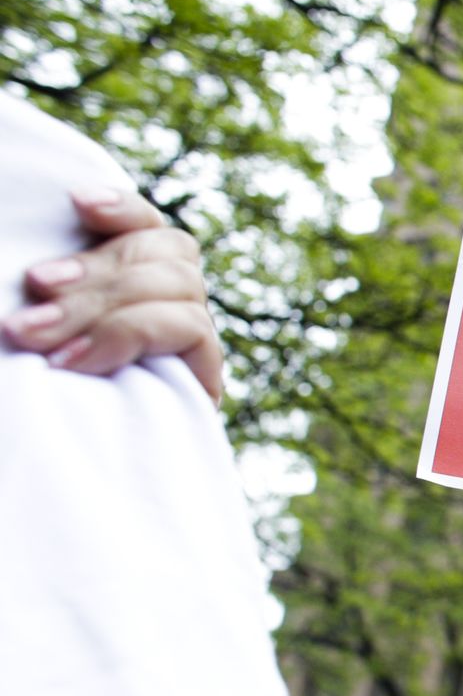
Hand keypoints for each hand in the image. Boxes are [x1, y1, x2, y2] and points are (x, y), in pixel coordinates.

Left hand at [3, 188, 221, 400]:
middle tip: (29, 298)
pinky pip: (188, 328)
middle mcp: (172, 307)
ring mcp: (190, 344)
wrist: (61, 492)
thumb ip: (51, 301)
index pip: (151, 229)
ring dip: (103, 305)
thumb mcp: (38, 337)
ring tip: (37, 340)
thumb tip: (30, 272)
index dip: (124, 209)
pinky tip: (77, 364)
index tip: (76, 203)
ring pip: (180, 283)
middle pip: (166, 251)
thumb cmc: (28, 399)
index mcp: (136, 286)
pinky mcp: (201, 380)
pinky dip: (129, 334)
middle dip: (91, 271)